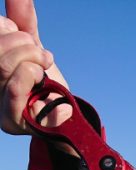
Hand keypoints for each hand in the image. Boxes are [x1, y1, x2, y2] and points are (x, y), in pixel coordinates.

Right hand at [1, 0, 68, 133]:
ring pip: (4, 65)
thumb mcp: (34, 47)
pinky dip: (33, 76)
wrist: (69, 118)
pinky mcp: (10, 122)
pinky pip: (15, 87)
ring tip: (45, 67)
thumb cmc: (47, 84)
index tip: (25, 36)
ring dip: (32, 58)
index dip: (4, 28)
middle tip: (42, 55)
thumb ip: (22, 20)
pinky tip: (45, 83)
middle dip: (24, 44)